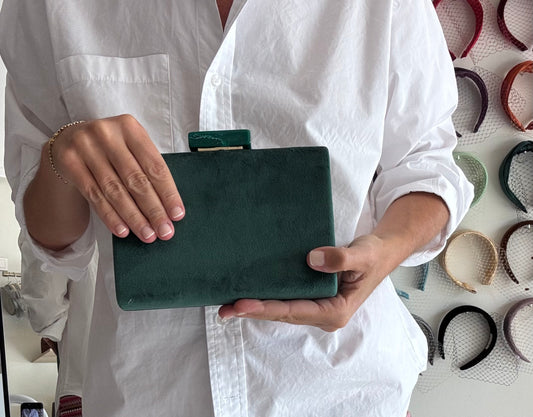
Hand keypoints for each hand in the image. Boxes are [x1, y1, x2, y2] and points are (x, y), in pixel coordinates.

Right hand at [50, 114, 184, 242]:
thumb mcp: (130, 147)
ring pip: (115, 190)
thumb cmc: (111, 148)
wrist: (68, 140)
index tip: (178, 214)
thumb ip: (147, 168)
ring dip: (134, 217)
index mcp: (130, 127)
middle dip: (153, 209)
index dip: (168, 193)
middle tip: (165, 231)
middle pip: (136, 179)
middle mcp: (107, 133)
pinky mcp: (69, 162)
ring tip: (147, 235)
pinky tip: (123, 230)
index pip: (155, 165)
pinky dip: (110, 216)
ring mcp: (85, 147)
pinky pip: (94, 195)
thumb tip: (169, 207)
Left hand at [218, 234, 390, 331]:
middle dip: (254, 312)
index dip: (268, 308)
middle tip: (225, 308)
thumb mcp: (363, 254)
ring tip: (228, 306)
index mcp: (336, 311)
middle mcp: (323, 314)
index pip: (295, 311)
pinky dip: (267, 299)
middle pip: (283, 315)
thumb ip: (342, 258)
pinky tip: (248, 296)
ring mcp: (317, 308)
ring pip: (282, 311)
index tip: (244, 304)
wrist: (380, 254)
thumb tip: (313, 260)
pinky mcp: (313, 299)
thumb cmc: (374, 255)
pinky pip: (286, 301)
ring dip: (256, 308)